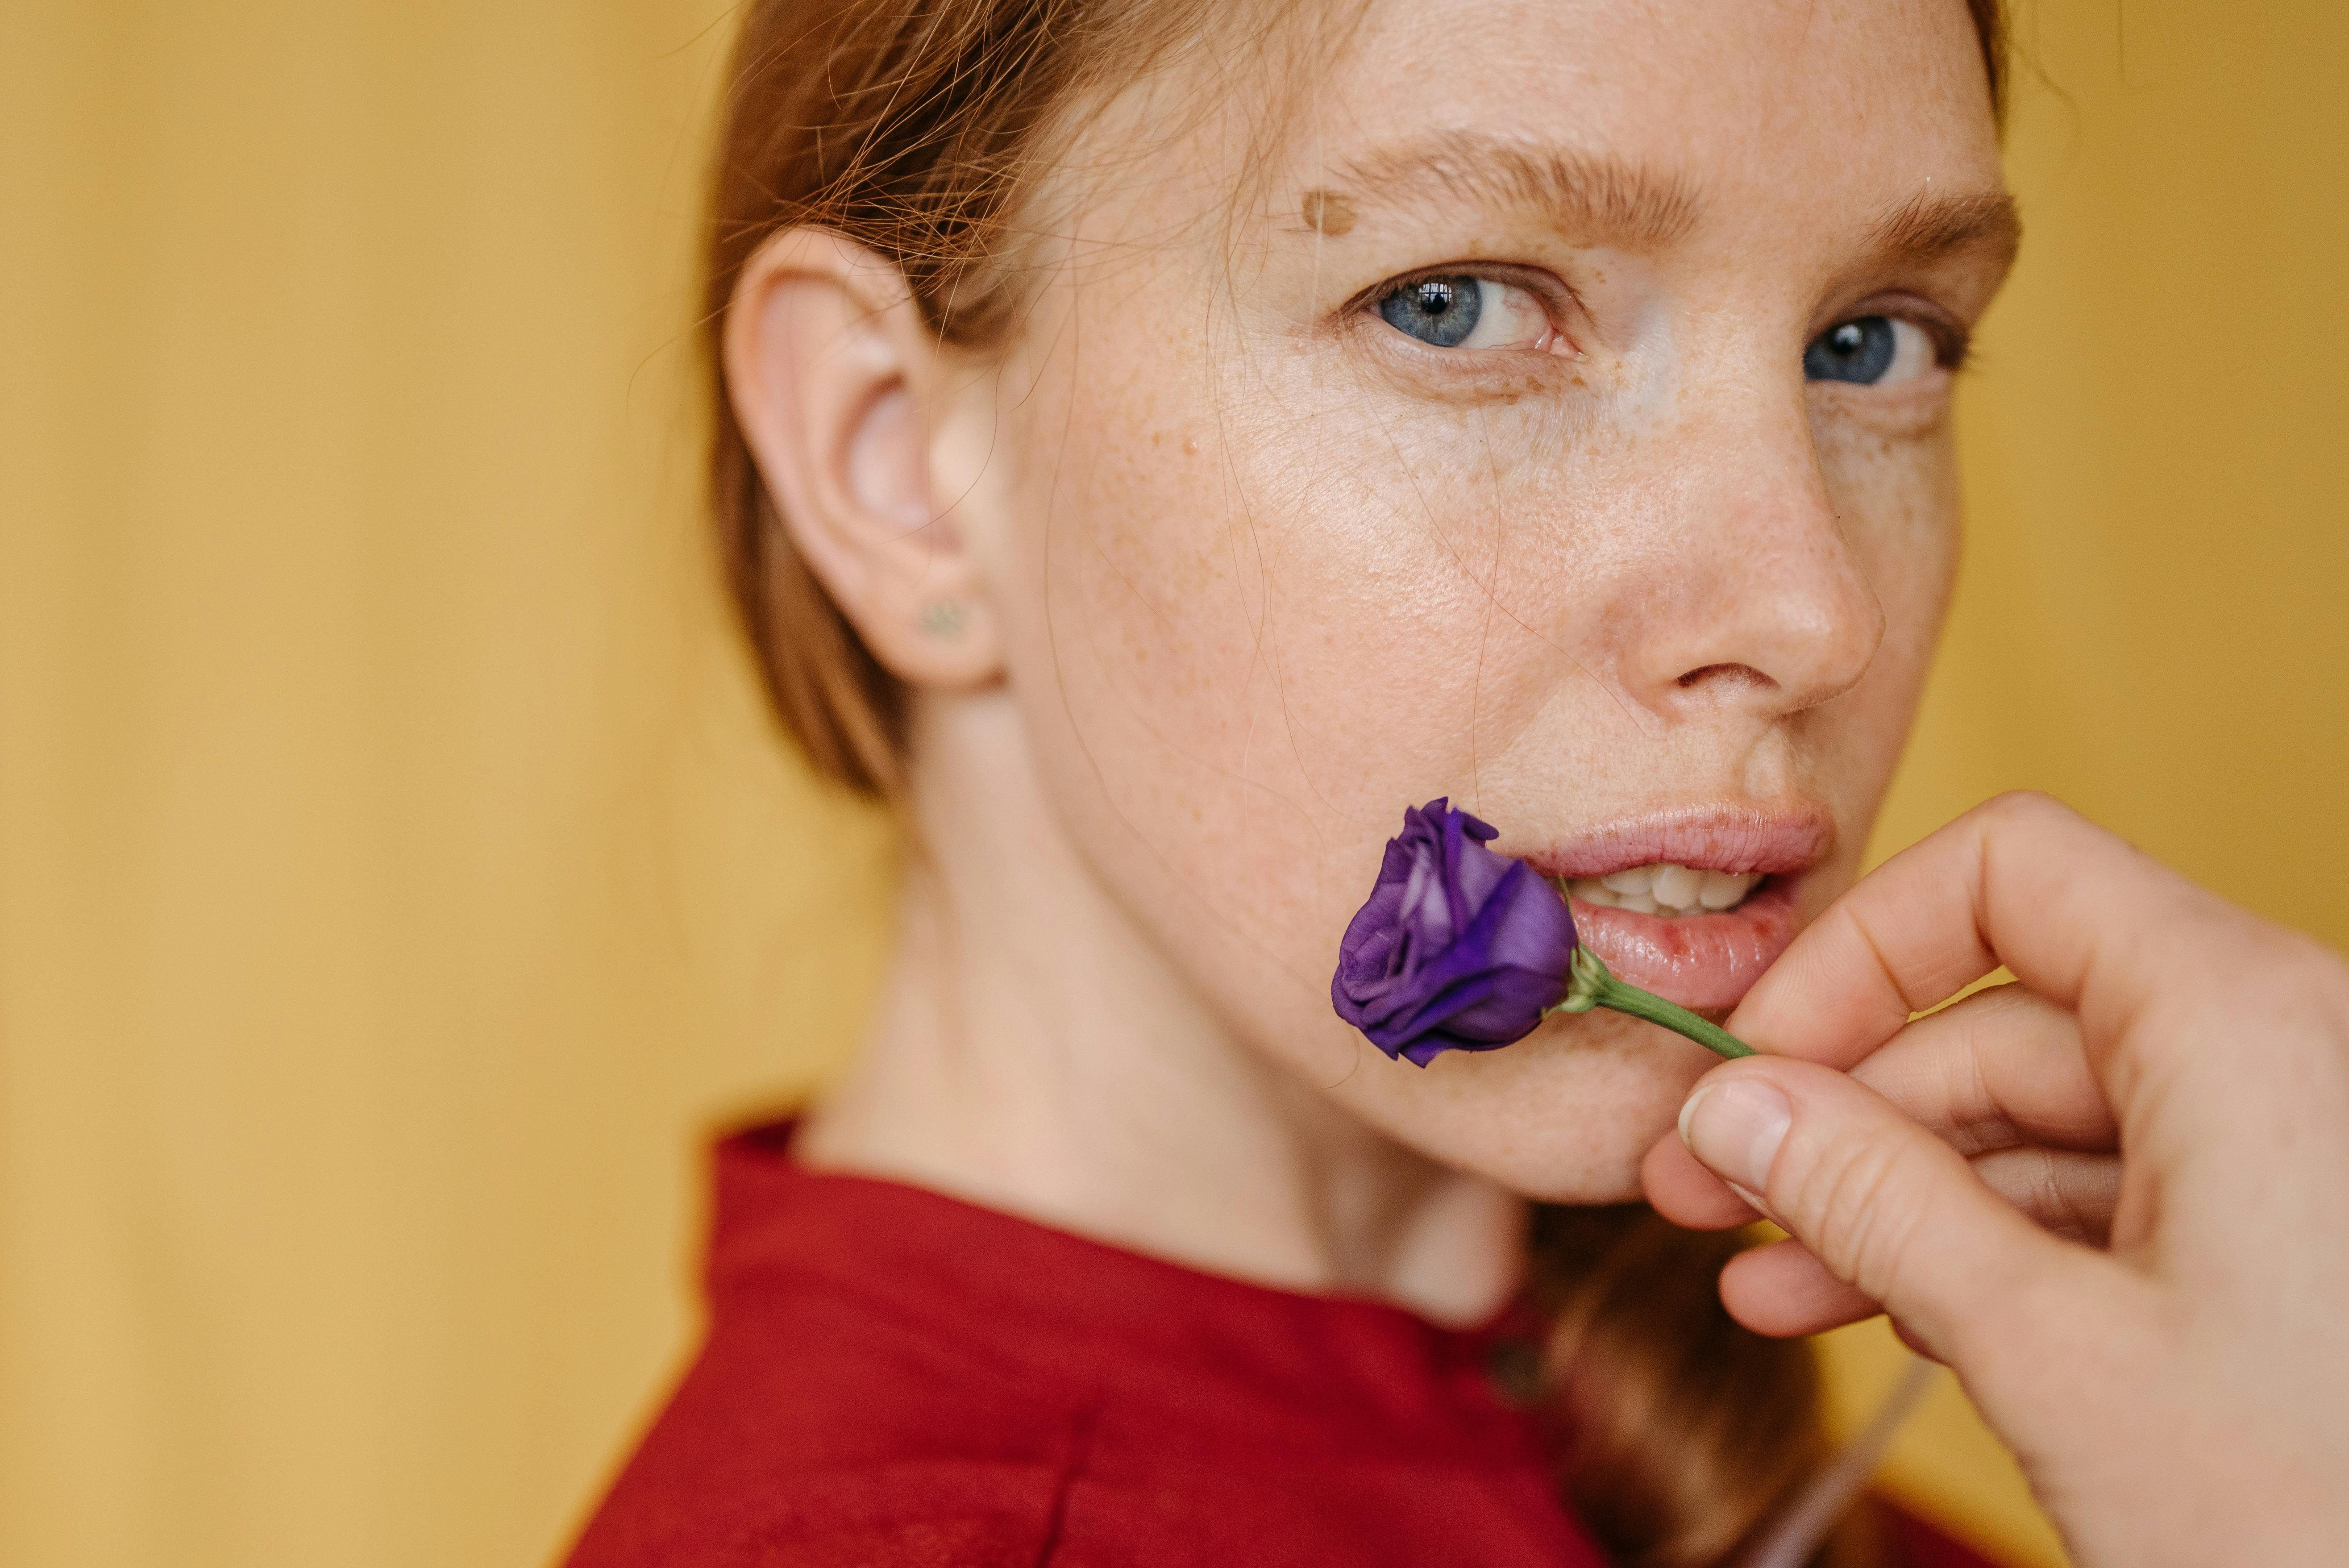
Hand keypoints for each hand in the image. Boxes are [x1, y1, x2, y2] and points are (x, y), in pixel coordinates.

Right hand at [1641, 793, 2348, 1567]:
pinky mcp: (2275, 1243)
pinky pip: (2098, 1205)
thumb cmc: (2315, 1518)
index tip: (1754, 1054)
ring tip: (1759, 1278)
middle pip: (2000, 1018)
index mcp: (2243, 1019)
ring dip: (1886, 1201)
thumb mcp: (2048, 1347)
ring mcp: (2278, 1152)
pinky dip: (1978, 1252)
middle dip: (1839, 1112)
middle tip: (1702, 1185)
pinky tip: (1864, 1306)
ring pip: (2035, 1126)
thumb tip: (1733, 1107)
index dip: (1858, 950)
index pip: (2010, 873)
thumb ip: (1872, 1201)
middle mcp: (2275, 1052)